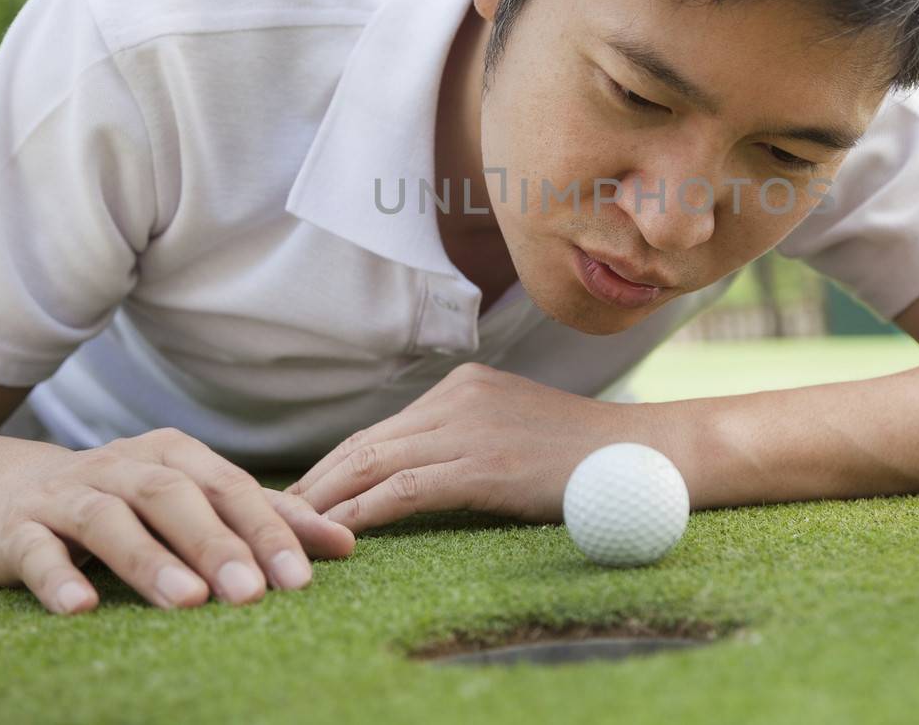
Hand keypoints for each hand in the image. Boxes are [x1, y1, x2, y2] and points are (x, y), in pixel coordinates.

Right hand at [0, 427, 355, 614]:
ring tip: (187, 601)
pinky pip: (37, 551)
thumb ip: (263, 519)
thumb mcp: (193, 500)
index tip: (303, 578)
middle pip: (175, 498)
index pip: (230, 489)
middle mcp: (123, 466)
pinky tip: (81, 608)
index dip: (267, 530)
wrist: (4, 494)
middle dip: (217, 545)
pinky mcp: (16, 530)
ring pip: (110, 520)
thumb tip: (345, 542)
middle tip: (252, 594)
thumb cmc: (124, 503)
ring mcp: (67, 494)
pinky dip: (59, 576)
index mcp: (174, 455)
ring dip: (149, 560)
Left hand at [284, 362, 663, 533]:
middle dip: (320, 480)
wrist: (637, 454)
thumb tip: (419, 468)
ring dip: (329, 499)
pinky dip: (364, 512)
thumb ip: (467, 435)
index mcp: (464, 384)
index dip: (339, 461)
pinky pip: (403, 489)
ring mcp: (469, 428)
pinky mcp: (481, 465)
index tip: (308, 490)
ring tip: (295, 527)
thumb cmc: (583, 453)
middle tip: (281, 513)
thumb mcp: (515, 426)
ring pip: (375, 463)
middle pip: (368, 441)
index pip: (384, 427)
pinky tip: (340, 533)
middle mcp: (458, 397)